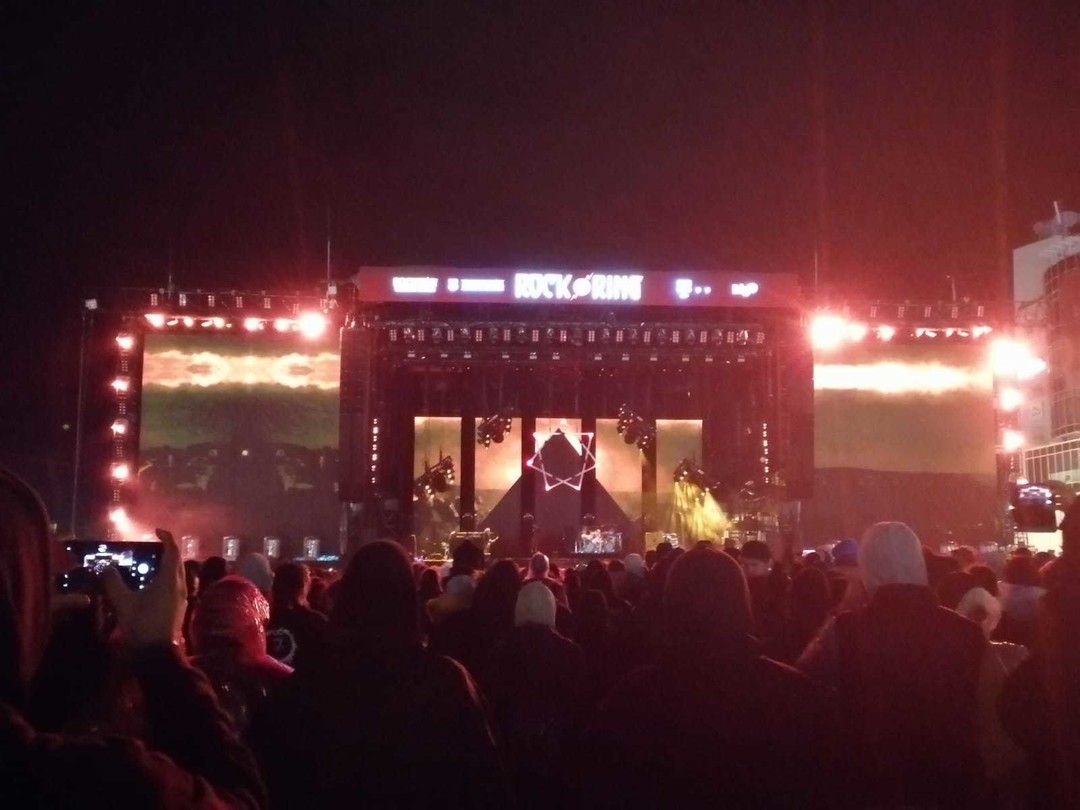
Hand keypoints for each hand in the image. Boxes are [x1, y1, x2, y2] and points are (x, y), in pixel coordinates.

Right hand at [102, 528, 186, 647]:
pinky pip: (177, 584)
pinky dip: (169, 577)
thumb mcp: (122, 602)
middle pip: (178, 561)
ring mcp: (183, 597)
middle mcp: (180, 585)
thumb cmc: (141, 624)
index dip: (167, 538)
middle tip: (154, 546)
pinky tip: (156, 584)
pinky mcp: (181, 607)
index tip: (157, 531)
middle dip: (169, 550)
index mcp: (169, 580)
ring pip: (179, 574)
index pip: (172, 551)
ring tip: (154, 563)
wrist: (156, 653)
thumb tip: (105, 566)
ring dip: (170, 564)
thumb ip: (113, 582)